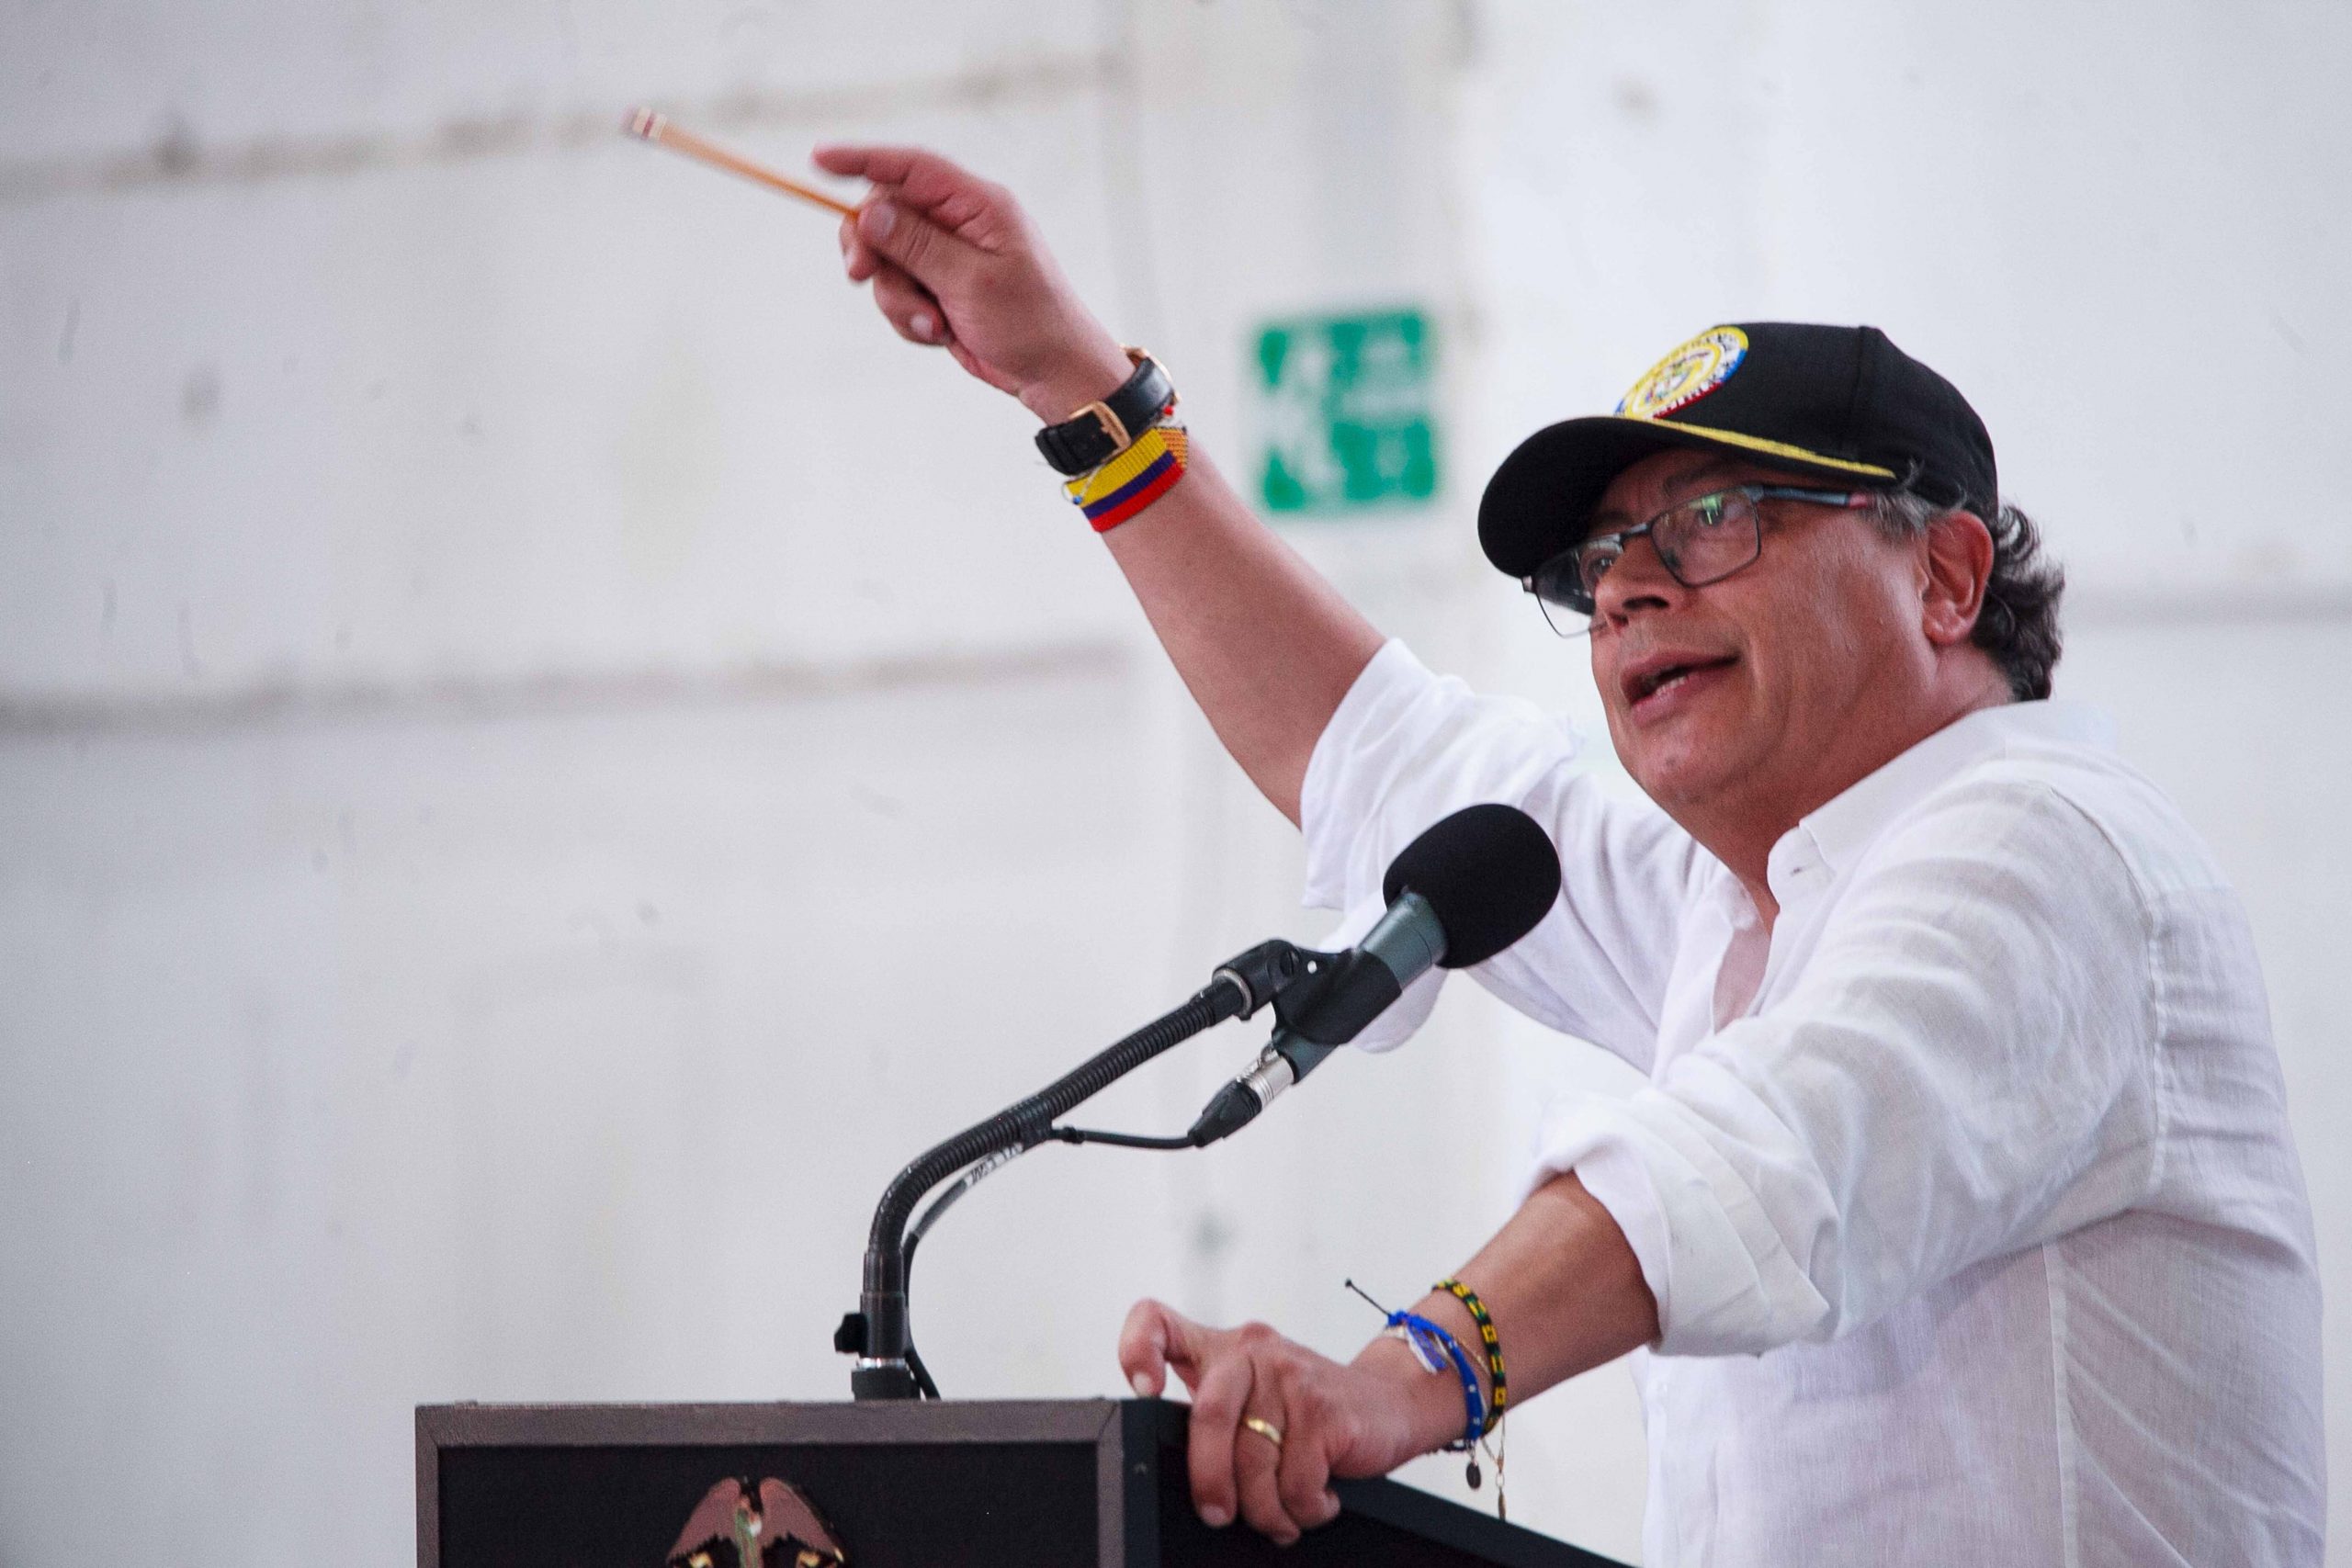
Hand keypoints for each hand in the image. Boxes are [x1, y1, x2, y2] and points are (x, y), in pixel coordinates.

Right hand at [813, 144, 1134, 420]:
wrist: (1053, 373)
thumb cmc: (1029, 322)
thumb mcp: (972, 281)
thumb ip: (918, 245)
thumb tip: (869, 212)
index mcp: (977, 205)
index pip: (911, 168)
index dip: (862, 160)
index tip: (818, 159)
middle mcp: (959, 223)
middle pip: (885, 215)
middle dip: (871, 250)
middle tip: (861, 276)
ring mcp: (946, 257)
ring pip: (885, 261)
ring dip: (897, 297)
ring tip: (932, 323)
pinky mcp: (938, 288)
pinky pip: (897, 293)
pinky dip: (908, 317)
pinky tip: (941, 333)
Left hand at [1118, 1299, 1429, 1545]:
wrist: (1391, 1401)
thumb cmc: (1310, 1412)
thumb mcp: (1256, 1399)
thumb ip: (1218, 1421)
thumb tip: (1190, 1484)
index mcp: (1223, 1347)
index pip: (1158, 1321)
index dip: (1137, 1349)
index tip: (1145, 1391)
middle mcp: (1252, 1351)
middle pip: (1208, 1417)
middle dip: (1209, 1481)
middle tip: (1217, 1514)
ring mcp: (1291, 1377)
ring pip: (1254, 1464)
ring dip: (1266, 1510)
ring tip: (1283, 1516)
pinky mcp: (1325, 1410)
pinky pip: (1297, 1483)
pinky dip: (1304, 1510)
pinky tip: (1318, 1500)